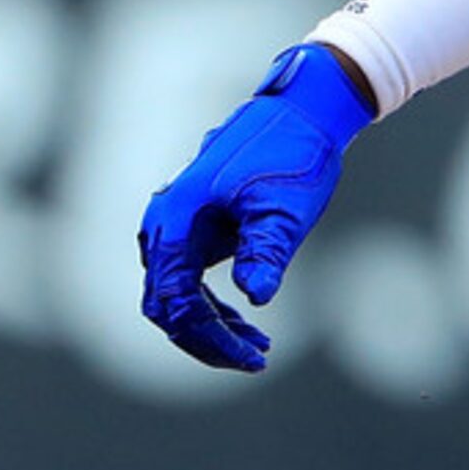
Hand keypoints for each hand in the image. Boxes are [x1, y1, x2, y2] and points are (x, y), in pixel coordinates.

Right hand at [137, 44, 372, 370]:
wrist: (302, 110)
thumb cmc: (293, 153)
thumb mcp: (285, 207)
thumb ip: (267, 250)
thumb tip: (257, 294)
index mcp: (177, 219)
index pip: (176, 302)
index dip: (209, 338)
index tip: (251, 357)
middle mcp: (166, 223)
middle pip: (167, 305)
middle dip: (206, 339)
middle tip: (253, 358)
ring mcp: (177, 224)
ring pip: (177, 295)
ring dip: (211, 326)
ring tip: (257, 347)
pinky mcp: (196, 226)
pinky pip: (190, 279)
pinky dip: (215, 305)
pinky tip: (248, 321)